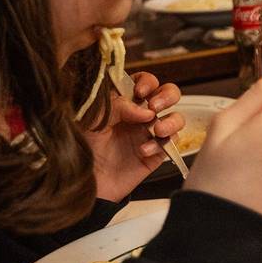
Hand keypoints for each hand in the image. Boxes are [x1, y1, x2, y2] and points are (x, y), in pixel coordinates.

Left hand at [80, 73, 183, 201]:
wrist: (87, 180)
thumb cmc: (85, 148)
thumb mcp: (93, 119)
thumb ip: (117, 106)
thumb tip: (145, 110)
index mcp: (125, 102)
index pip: (145, 82)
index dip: (147, 82)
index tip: (139, 91)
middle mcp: (141, 114)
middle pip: (168, 94)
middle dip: (167, 96)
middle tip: (155, 106)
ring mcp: (151, 133)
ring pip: (176, 117)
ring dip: (170, 121)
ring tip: (157, 130)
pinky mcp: (158, 152)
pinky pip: (171, 143)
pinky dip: (160, 144)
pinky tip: (143, 150)